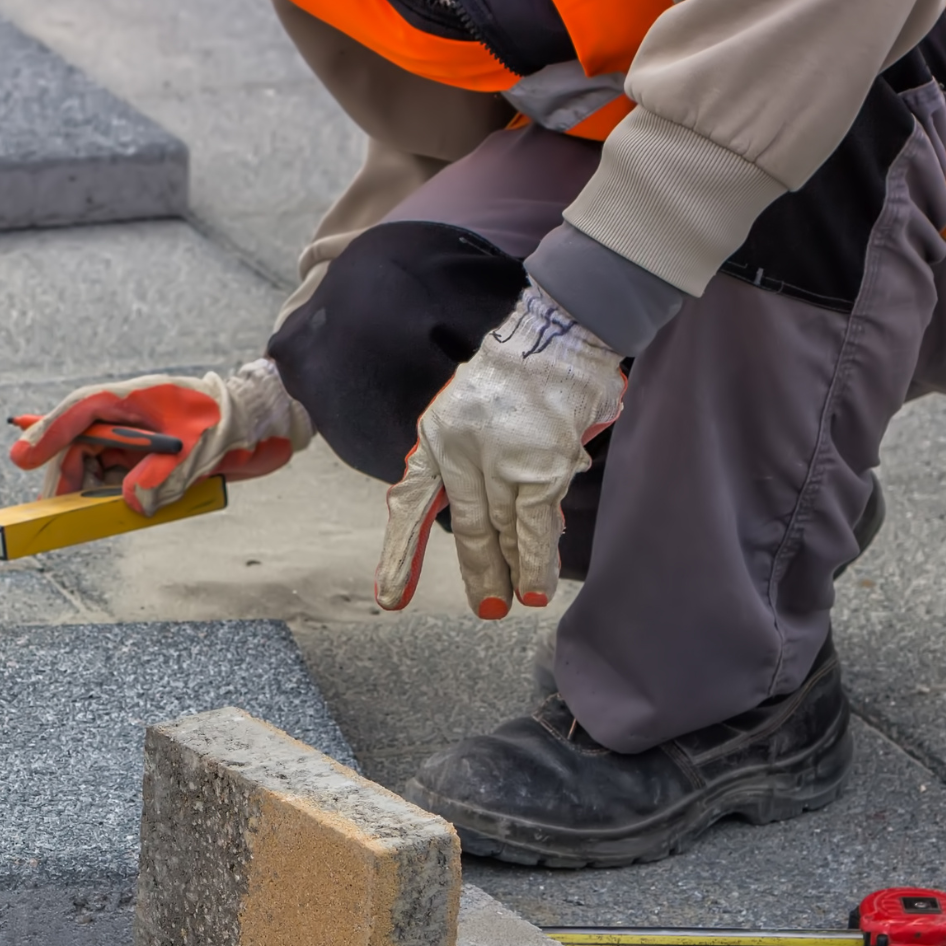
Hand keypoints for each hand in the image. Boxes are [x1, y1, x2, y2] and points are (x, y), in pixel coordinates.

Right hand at [9, 358, 309, 515]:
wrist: (258, 426)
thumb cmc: (227, 424)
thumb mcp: (194, 452)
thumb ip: (159, 477)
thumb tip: (129, 503)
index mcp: (131, 398)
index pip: (79, 411)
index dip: (46, 433)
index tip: (21, 457)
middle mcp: (125, 416)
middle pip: (77, 442)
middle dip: (65, 474)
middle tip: (52, 507)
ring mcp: (133, 437)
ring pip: (93, 464)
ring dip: (91, 489)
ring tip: (90, 512)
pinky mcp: (143, 457)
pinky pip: (114, 478)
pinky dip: (112, 495)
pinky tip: (121, 506)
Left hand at [375, 283, 624, 616]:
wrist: (556, 337)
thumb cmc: (521, 381)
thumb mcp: (471, 417)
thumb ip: (474, 468)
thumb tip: (504, 526)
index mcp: (435, 439)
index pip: (411, 503)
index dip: (401, 553)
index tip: (388, 597)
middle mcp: (457, 452)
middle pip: (464, 527)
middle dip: (478, 572)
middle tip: (486, 608)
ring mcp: (497, 462)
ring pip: (501, 531)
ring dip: (512, 572)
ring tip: (516, 602)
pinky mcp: (537, 468)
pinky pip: (533, 527)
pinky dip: (537, 561)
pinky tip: (537, 589)